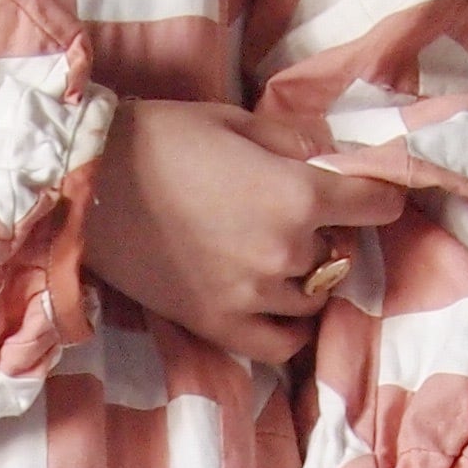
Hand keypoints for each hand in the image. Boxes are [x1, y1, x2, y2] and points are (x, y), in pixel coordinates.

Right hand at [84, 98, 404, 364]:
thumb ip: (297, 142)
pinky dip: (292, 329)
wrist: (89, 185)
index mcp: (299, 193)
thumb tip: (337, 155)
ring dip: (308, 278)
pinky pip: (281, 345)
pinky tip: (283, 308)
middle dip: (330, 233)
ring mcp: (254, 295)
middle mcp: (286, 251)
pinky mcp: (219, 325)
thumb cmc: (161, 138)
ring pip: (314, 298)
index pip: (376, 204)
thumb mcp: (238, 121)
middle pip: (340, 251)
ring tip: (280, 258)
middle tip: (302, 218)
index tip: (370, 193)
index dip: (378, 194)